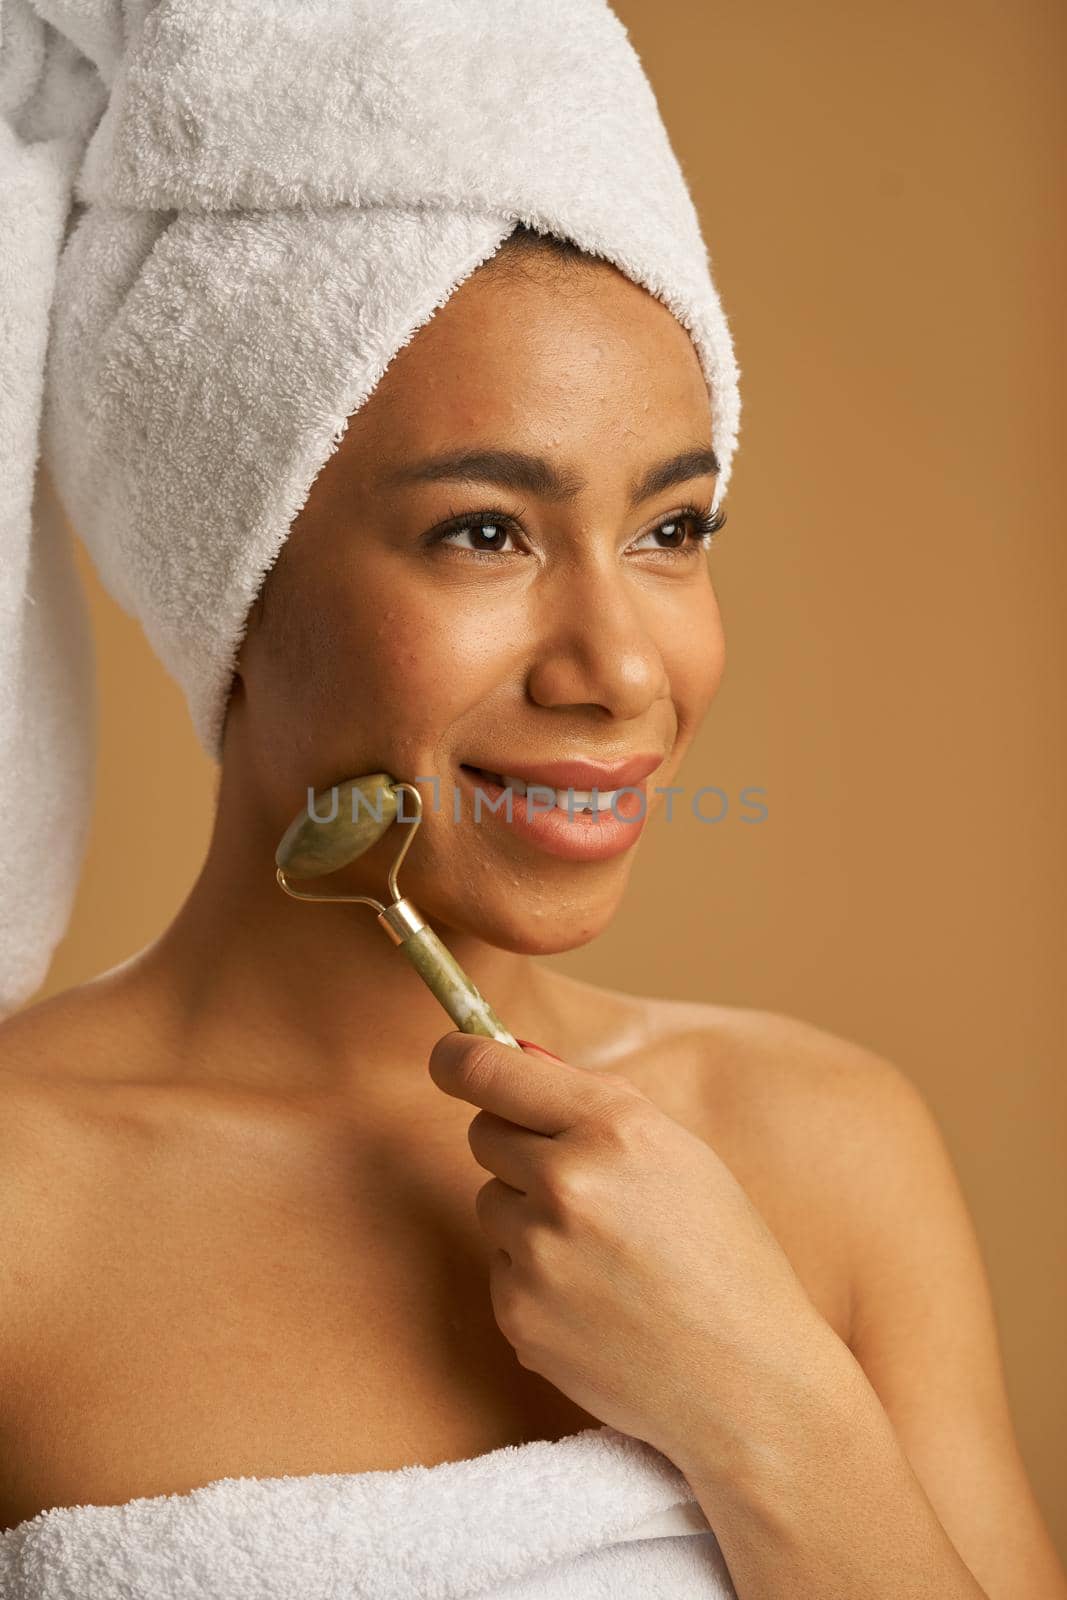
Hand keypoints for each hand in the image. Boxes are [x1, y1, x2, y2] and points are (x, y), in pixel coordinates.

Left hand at [427, 1030, 829, 1467]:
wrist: (748, 1383)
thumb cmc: (724, 1257)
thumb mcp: (679, 1154)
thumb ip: (592, 1101)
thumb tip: (511, 1052)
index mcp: (614, 1127)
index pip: (489, 1071)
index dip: (458, 1058)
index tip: (450, 1058)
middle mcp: (566, 1182)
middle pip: (484, 1133)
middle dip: (517, 1147)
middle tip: (581, 1185)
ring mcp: (536, 1253)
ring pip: (490, 1203)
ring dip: (527, 1217)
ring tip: (604, 1256)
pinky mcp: (516, 1315)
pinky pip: (500, 1267)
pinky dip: (534, 1278)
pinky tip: (596, 1302)